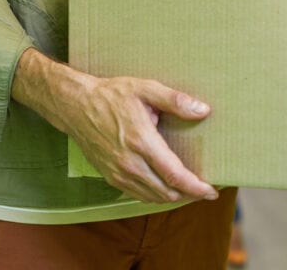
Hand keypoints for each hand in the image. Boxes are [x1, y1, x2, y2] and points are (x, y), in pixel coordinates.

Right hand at [12, 49, 217, 203]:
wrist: (75, 106)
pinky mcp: (110, 177)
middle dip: (189, 195)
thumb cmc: (111, 95)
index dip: (196, 187)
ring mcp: (118, 173)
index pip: (175, 175)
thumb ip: (175, 100)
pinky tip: (164, 187)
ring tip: (188, 190)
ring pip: (152, 197)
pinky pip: (137, 195)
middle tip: (205, 190)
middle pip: (166, 192)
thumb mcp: (145, 89)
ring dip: (173, 197)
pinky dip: (154, 195)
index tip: (212, 191)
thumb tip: (203, 110)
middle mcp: (130, 163)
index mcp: (142, 142)